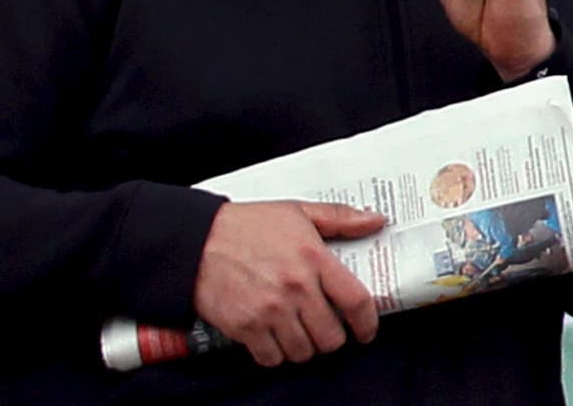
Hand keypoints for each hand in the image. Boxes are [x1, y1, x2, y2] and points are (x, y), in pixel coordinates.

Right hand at [193, 200, 384, 367]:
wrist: (195, 241)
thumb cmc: (247, 226)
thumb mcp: (296, 212)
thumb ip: (339, 218)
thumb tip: (376, 221)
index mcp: (313, 257)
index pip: (356, 301)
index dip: (367, 324)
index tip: (365, 330)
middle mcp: (296, 287)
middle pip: (331, 337)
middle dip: (329, 336)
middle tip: (319, 326)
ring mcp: (271, 310)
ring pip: (304, 352)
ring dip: (302, 346)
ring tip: (294, 329)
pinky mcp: (247, 328)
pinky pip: (273, 359)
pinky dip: (274, 353)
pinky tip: (270, 336)